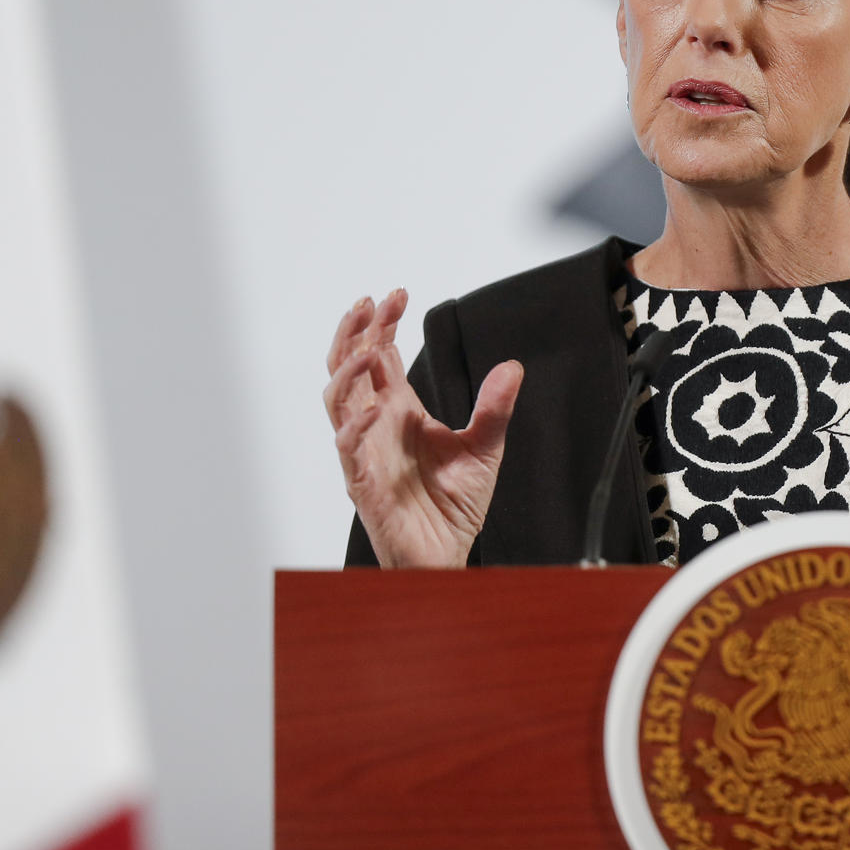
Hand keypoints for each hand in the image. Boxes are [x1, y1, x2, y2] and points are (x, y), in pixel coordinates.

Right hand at [324, 289, 522, 567]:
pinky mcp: (362, 482)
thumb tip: (513, 366)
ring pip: (336, 399)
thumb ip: (494, 407)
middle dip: (354, 332)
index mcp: (399, 410)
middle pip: (348, 366)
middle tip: (370, 303)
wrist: (446, 554)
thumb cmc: (452, 505)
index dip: (383, 324)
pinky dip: (356, 424)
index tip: (398, 294)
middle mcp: (376, 424)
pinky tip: (375, 406)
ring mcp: (364, 451)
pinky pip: (348, 447)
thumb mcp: (485, 447)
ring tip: (368, 346)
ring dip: (347, 370)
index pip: (379, 355)